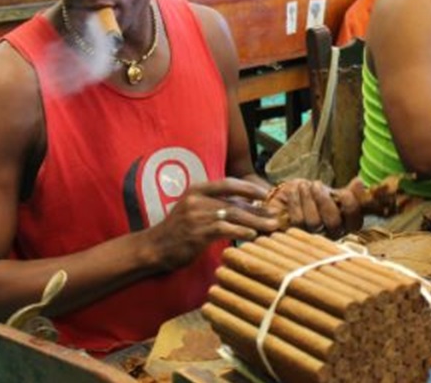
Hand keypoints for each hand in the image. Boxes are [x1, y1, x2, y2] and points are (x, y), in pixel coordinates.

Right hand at [145, 177, 277, 270]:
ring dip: (255, 221)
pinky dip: (240, 232)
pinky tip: (252, 235)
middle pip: (234, 201)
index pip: (228, 183)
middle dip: (258, 209)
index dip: (248, 188)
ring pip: (233, 215)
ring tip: (271, 227)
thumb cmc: (180, 231)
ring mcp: (196, 215)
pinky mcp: (197, 232)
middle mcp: (197, 199)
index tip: (265, 194)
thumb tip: (248, 207)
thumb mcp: (196, 211)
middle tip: (275, 215)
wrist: (155, 247)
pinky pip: (224, 229)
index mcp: (197, 189)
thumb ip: (217, 206)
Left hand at [266, 179, 363, 237]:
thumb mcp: (333, 192)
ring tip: (305, 185)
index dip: (352, 207)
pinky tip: (295, 190)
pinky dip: (296, 200)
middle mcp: (331, 234)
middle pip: (334, 224)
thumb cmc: (315, 196)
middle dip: (325, 201)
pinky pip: (297, 220)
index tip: (346, 190)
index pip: (355, 222)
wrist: (288, 199)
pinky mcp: (295, 233)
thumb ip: (349, 190)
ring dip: (309, 199)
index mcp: (345, 223)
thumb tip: (359, 182)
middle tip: (317, 185)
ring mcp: (312, 235)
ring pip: (314, 222)